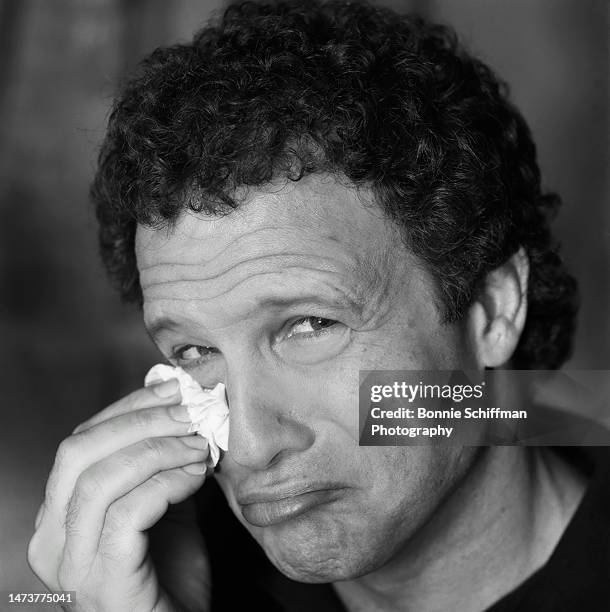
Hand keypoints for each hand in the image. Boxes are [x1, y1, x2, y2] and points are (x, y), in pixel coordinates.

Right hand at [27, 379, 211, 610]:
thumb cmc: (168, 569)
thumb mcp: (160, 502)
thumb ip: (159, 461)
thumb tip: (178, 406)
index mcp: (58, 513)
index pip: (80, 440)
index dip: (128, 407)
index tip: (173, 389)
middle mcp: (51, 538)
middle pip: (80, 451)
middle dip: (142, 422)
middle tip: (191, 414)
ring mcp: (71, 564)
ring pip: (101, 479)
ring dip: (160, 451)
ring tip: (200, 447)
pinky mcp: (103, 582)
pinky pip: (128, 513)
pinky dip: (167, 484)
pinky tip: (196, 478)